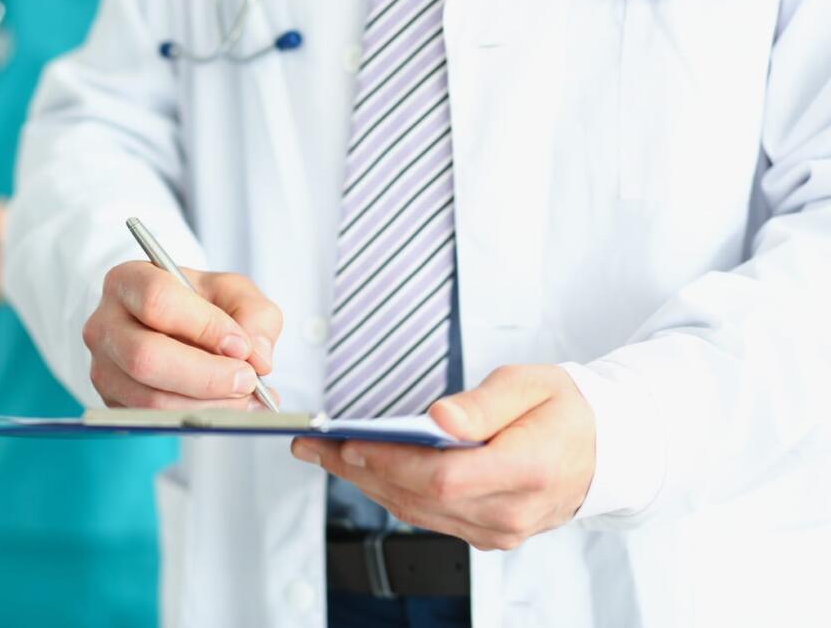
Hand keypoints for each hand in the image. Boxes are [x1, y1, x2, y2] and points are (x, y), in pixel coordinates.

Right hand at [83, 262, 282, 409]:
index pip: (157, 300)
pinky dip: (200, 418)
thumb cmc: (200, 303)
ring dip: (208, 404)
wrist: (174, 325)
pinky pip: (155, 420)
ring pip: (151, 398)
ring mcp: (104, 367)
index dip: (204, 326)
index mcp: (128, 281)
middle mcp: (106, 325)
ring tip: (246, 397)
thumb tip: (257, 356)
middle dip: (206, 376)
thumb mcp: (234, 292)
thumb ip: (254, 315)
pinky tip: (230, 407)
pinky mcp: (114, 402)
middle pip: (146, 357)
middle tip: (247, 380)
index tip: (242, 345)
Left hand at [291, 364, 594, 549]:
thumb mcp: (532, 384)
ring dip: (365, 483)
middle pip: (421, 498)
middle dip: (359, 470)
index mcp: (529, 469)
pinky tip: (363, 471)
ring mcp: (500, 530)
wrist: (604, 451)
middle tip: (313, 444)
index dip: (390, 462)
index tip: (348, 442)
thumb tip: (440, 418)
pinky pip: (429, 518)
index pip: (445, 477)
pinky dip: (391, 493)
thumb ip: (484, 404)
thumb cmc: (566, 410)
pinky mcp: (488, 534)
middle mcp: (512, 512)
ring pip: (417, 513)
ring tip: (324, 453)